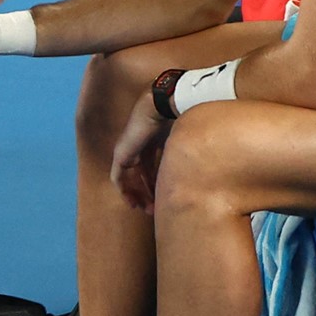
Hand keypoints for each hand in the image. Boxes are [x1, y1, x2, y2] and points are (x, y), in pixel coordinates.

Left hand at [110, 90, 172, 212]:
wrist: (161, 106)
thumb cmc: (176, 118)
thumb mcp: (179, 141)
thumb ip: (180, 155)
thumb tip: (197, 167)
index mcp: (150, 143)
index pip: (149, 168)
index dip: (153, 184)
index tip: (161, 198)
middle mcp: (136, 148)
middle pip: (138, 176)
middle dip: (146, 193)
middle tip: (154, 209)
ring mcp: (126, 151)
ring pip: (127, 180)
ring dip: (137, 196)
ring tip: (146, 209)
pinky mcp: (120, 155)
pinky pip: (118, 178)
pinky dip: (125, 191)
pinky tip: (133, 202)